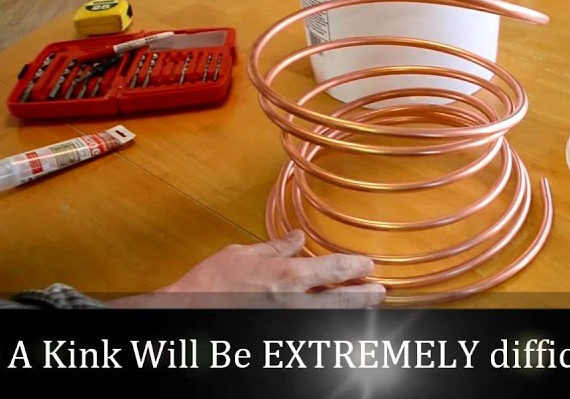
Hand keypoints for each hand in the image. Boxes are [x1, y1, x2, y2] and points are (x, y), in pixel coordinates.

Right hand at [105, 229, 384, 308]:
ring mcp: (289, 320)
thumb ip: (275, 247)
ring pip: (331, 316)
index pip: (332, 271)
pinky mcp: (280, 332)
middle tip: (381, 291)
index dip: (354, 267)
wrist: (188, 312)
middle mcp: (294, 302)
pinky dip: (329, 322)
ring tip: (368, 306)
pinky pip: (313, 327)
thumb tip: (297, 238)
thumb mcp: (242, 254)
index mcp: (286, 277)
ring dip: (352, 311)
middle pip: (342, 300)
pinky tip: (338, 320)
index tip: (368, 264)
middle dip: (365, 295)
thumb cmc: (210, 284)